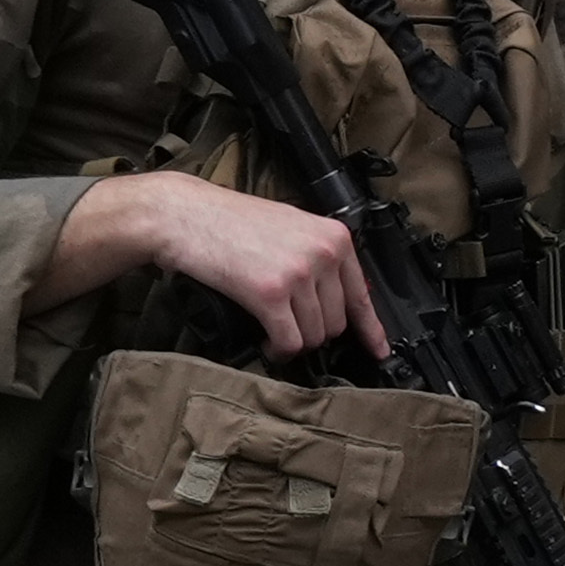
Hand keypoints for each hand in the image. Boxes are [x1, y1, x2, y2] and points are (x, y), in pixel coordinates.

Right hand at [106, 174, 385, 361]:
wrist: (186, 215)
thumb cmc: (231, 221)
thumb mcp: (291, 228)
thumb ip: (318, 256)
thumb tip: (334, 297)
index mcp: (335, 237)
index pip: (362, 295)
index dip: (370, 329)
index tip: (377, 350)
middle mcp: (324, 254)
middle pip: (337, 322)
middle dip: (313, 333)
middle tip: (288, 328)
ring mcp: (299, 274)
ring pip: (313, 336)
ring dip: (294, 342)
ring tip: (273, 331)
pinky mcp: (270, 294)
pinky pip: (289, 342)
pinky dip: (279, 350)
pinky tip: (266, 341)